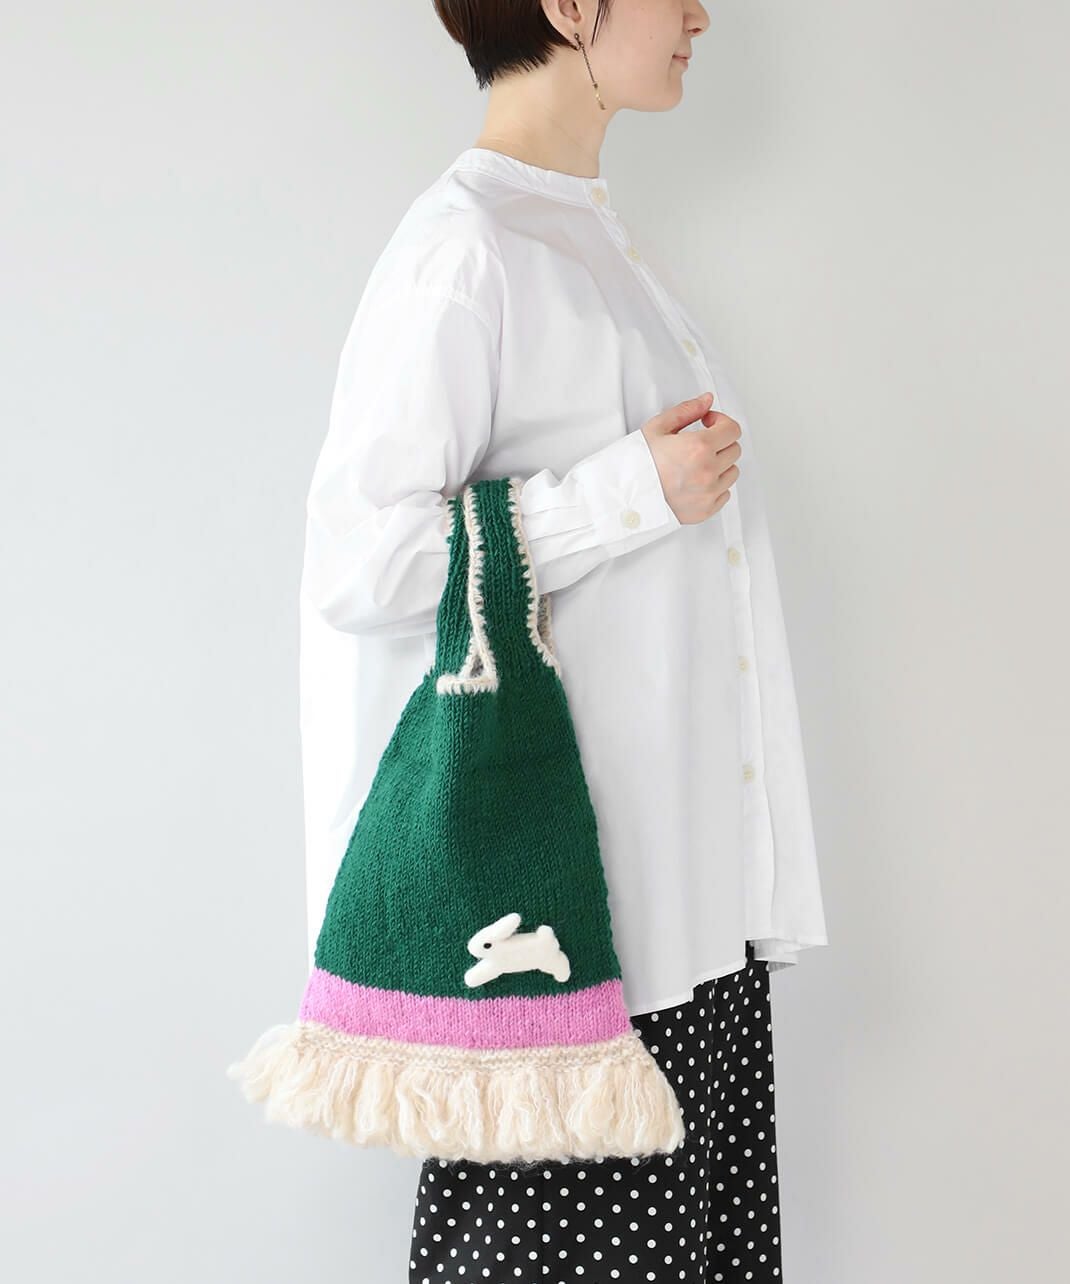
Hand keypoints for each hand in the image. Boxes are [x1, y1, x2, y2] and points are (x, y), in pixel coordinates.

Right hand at [641, 391, 741, 524]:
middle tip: (701, 443)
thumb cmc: (636, 464)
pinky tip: (696, 481)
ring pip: (732, 472)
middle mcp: (708, 471)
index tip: (708, 423)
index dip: (721, 422)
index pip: (732, 429)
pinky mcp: (706, 510)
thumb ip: (687, 411)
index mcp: (698, 447)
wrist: (623, 497)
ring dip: (720, 465)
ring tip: (697, 464)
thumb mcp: (657, 428)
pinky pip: (724, 494)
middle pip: (734, 449)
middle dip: (720, 442)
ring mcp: (709, 493)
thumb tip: (706, 401)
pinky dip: (715, 486)